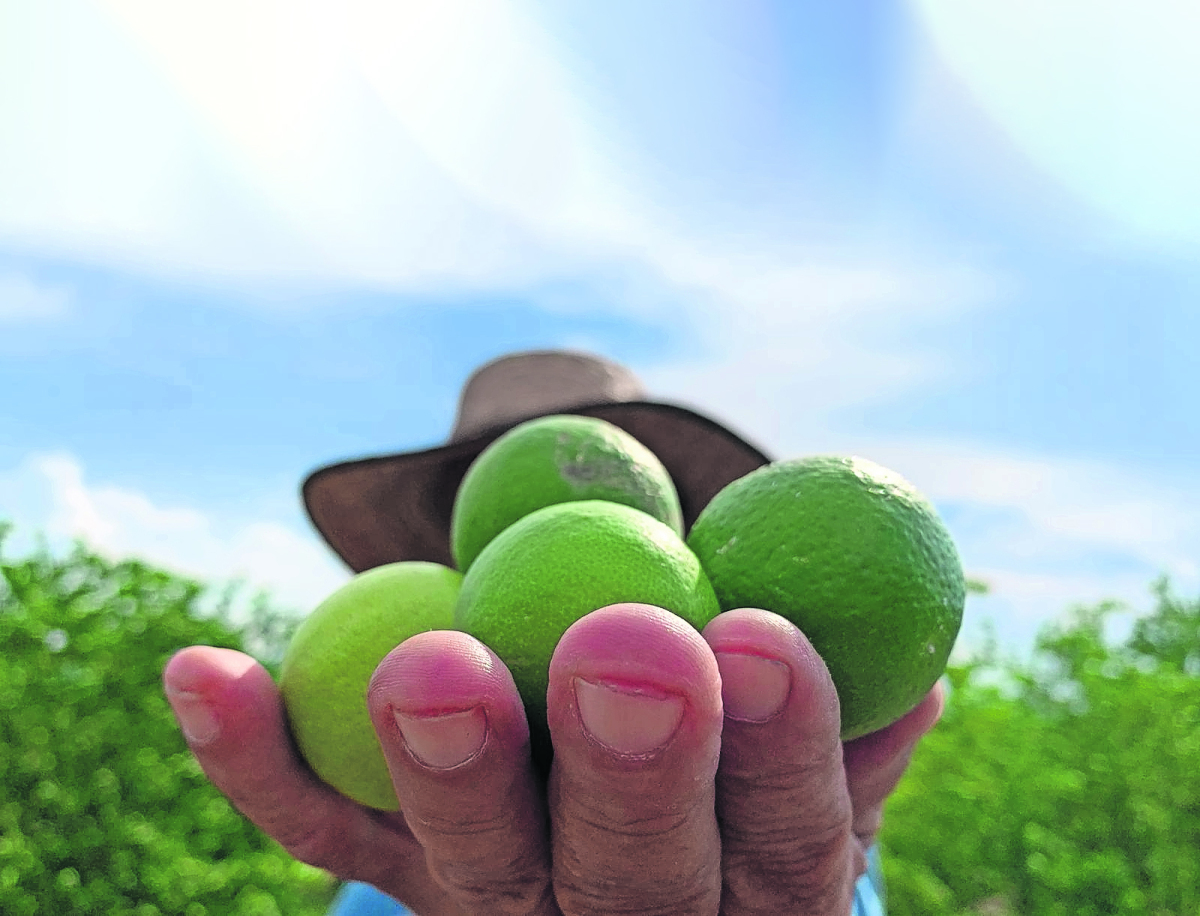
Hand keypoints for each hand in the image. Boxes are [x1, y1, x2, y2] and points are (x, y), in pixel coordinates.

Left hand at [163, 603, 942, 914]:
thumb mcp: (801, 758)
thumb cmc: (725, 768)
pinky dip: (256, 754)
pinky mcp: (389, 874)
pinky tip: (206, 670)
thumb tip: (911, 673)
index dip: (782, 748)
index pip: (783, 841)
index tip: (764, 631)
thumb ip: (842, 723)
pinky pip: (319, 829)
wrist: (597, 819)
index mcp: (747, 894)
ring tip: (430, 662)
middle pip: (628, 877)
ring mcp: (493, 908)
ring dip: (446, 768)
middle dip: (628, 767)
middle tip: (623, 638)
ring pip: (468, 865)